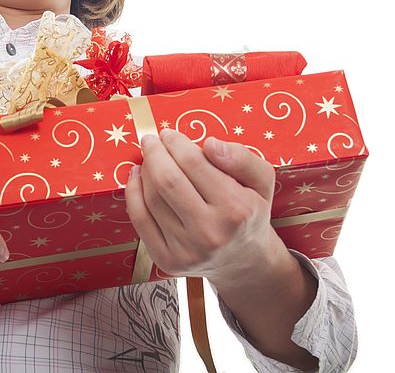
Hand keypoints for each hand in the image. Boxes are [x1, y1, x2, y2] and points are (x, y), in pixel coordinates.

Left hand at [125, 129, 285, 285]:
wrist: (244, 261)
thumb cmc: (250, 213)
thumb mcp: (261, 182)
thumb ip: (241, 158)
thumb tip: (210, 144)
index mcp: (236, 209)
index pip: (193, 163)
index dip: (175, 143)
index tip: (169, 134)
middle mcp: (210, 233)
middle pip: (167, 181)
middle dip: (154, 153)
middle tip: (151, 140)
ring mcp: (186, 250)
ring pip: (151, 198)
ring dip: (145, 171)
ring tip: (150, 159)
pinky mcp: (166, 260)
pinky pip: (140, 219)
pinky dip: (133, 192)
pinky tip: (137, 177)